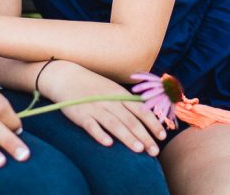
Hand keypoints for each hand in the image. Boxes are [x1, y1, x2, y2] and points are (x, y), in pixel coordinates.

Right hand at [38, 60, 165, 155]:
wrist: (66, 77)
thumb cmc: (92, 87)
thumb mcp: (112, 89)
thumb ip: (128, 102)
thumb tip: (148, 114)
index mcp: (119, 94)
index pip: (140, 109)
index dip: (153, 123)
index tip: (163, 136)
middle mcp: (109, 101)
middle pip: (130, 120)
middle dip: (144, 135)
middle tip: (154, 151)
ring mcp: (94, 107)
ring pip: (114, 123)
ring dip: (127, 136)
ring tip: (139, 149)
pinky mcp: (80, 115)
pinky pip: (91, 125)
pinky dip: (99, 133)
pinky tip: (108, 143)